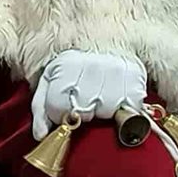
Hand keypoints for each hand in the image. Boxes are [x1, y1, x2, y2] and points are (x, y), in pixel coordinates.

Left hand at [29, 50, 147, 142]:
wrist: (107, 40)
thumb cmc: (74, 65)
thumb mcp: (50, 79)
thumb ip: (41, 108)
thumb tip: (41, 135)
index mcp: (66, 64)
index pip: (59, 107)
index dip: (59, 113)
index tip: (65, 106)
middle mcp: (93, 66)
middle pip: (84, 113)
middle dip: (82, 112)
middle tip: (85, 98)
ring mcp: (117, 71)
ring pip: (107, 113)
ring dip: (103, 111)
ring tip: (101, 95)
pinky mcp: (136, 77)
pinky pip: (130, 109)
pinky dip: (124, 109)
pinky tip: (117, 96)